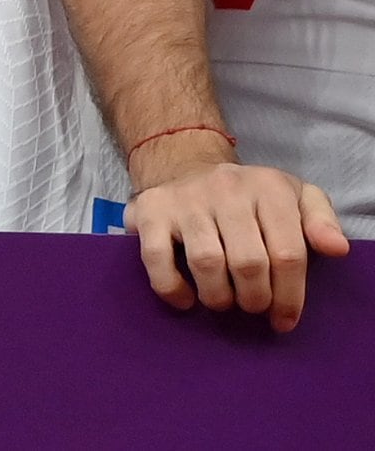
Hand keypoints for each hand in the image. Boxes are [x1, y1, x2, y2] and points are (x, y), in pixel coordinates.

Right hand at [127, 138, 349, 332]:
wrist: (187, 166)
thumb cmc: (251, 197)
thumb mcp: (296, 197)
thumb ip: (321, 221)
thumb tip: (336, 249)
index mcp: (268, 188)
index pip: (288, 253)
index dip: (290, 297)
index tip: (284, 319)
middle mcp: (226, 188)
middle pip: (249, 262)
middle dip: (255, 299)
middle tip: (253, 307)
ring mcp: (185, 199)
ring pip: (207, 262)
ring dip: (219, 297)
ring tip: (224, 302)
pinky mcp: (149, 209)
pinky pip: (156, 257)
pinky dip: (171, 287)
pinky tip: (185, 299)